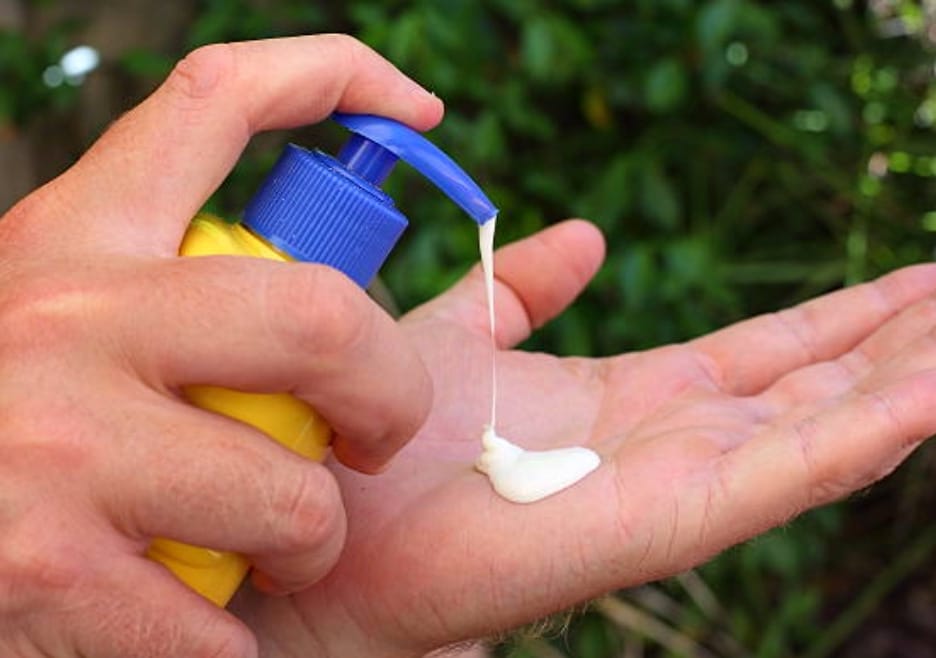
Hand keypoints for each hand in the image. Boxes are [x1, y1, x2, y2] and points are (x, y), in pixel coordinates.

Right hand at [0, 35, 439, 657]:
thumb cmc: (18, 422)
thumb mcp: (82, 321)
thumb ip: (210, 294)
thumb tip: (385, 268)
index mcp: (80, 238)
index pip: (214, 100)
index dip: (330, 75)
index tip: (418, 110)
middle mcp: (63, 317)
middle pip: (323, 314)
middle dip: (393, 390)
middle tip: (377, 435)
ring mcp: (50, 443)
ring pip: (293, 494)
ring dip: (313, 538)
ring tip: (279, 548)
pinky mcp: (42, 568)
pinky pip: (215, 623)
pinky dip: (234, 641)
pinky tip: (206, 623)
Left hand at [234, 220, 935, 656]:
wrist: (334, 525)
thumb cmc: (390, 439)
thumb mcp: (468, 333)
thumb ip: (526, 288)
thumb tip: (589, 238)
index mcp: (634, 399)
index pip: (763, 353)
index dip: (838, 318)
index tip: (910, 279)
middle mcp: (669, 445)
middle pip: (810, 386)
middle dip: (890, 341)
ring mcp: (676, 487)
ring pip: (821, 429)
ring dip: (901, 381)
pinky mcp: (666, 523)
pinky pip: (789, 474)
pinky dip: (866, 434)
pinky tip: (930, 392)